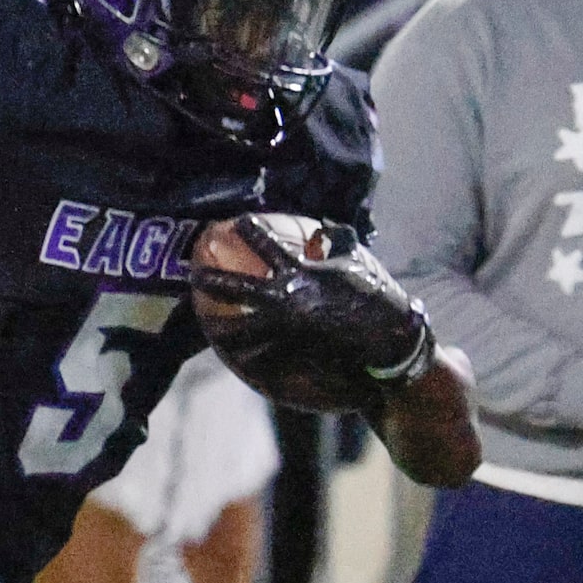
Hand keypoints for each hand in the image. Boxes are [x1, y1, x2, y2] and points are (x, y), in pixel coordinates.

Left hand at [191, 213, 433, 383]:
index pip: (267, 245)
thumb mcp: (358, 263)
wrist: (386, 342)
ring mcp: (286, 330)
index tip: (237, 222)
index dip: (250, 231)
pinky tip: (237, 360)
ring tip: (208, 325)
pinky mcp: (292, 355)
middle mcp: (286, 299)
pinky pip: (264, 358)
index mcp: (301, 272)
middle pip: (240, 288)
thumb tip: (327, 230)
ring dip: (223, 326)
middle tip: (196, 275)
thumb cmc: (376, 297)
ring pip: (243, 329)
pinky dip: (249, 359)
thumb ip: (338, 243)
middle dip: (215, 280)